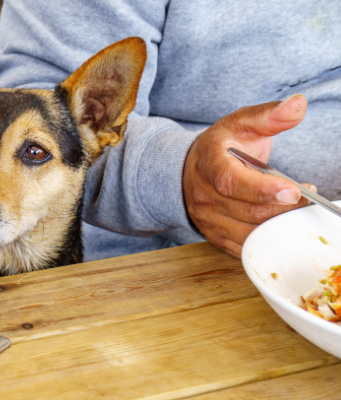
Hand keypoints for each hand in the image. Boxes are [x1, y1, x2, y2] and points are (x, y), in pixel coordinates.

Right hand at [183, 94, 310, 256]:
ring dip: (278, 225)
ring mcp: (207, 219)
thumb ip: (269, 115)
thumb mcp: (241, 123)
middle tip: (309, 198)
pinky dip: (268, 240)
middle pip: (246, 211)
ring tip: (298, 210)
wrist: (191, 169)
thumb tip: (298, 105)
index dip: (262, 189)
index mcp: (208, 165)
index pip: (231, 182)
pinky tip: (283, 225)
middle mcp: (203, 196)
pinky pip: (244, 247)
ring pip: (248, 234)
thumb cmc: (221, 147)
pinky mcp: (215, 237)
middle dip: (283, 208)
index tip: (293, 190)